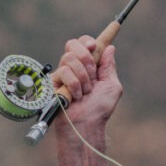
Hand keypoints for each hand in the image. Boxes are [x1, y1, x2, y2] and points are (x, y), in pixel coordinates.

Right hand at [47, 34, 123, 165]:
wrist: (87, 124)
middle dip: (86, 57)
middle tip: (92, 74)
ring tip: (85, 92)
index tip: (94, 47)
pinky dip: (75, 85)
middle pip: (72, 44)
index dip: (87, 41)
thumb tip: (110, 47)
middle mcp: (74, 67)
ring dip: (83, 76)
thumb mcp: (112, 86)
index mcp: (88, 66)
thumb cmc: (100, 109)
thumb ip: (109, 66)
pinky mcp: (53, 83)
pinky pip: (64, 72)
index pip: (83, 43)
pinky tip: (76, 97)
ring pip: (69, 58)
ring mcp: (63, 75)